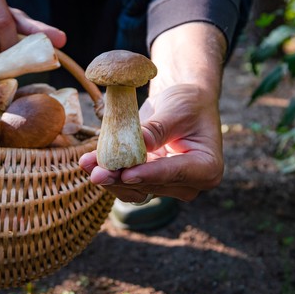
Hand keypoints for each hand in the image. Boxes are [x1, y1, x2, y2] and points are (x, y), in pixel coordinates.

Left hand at [79, 84, 223, 201]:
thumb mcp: (176, 111)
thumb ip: (156, 131)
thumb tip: (133, 147)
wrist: (184, 103)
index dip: (148, 175)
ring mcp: (168, 186)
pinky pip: (126, 184)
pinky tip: (89, 162)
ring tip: (87, 164)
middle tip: (96, 171)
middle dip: (121, 178)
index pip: (175, 173)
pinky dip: (109, 174)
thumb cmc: (188, 103)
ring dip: (109, 179)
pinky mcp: (149, 182)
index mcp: (207, 168)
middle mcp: (189, 184)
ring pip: (134, 190)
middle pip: (151, 186)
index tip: (125, 174)